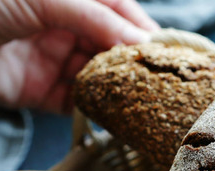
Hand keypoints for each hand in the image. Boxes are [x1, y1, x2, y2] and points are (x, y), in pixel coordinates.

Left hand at [0, 0, 158, 112]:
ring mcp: (54, 59)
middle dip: (138, 65)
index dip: (147, 33)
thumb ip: (100, 18)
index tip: (173, 53)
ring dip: (122, 89)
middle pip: (116, 49)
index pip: (123, 14)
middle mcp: (67, 26)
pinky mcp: (41, 92)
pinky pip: (79, 104)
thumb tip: (144, 41)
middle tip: (165, 83)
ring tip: (146, 101)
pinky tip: (117, 114)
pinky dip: (99, 110)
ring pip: (102, 78)